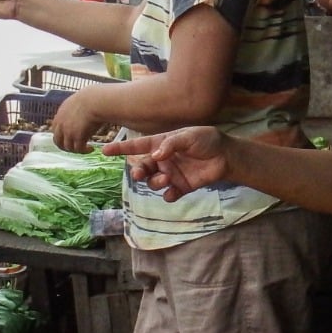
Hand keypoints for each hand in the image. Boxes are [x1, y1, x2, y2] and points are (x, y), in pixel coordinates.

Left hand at [50, 88, 103, 153]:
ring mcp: (68, 131)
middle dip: (66, 147)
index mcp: (60, 114)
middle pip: (58, 141)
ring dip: (77, 150)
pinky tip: (91, 149)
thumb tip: (82, 112)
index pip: (55, 130)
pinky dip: (84, 151)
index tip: (71, 139)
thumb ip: (75, 110)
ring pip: (68, 147)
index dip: (63, 136)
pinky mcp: (77, 137)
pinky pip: (78, 149)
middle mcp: (61, 124)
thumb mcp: (78, 102)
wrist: (96, 100)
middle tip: (76, 149)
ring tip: (87, 149)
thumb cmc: (93, 98)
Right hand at [103, 127, 228, 200]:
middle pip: (142, 168)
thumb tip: (156, 155)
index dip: (121, 148)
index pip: (138, 146)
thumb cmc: (207, 141)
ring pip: (153, 182)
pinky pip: (169, 195)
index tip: (105, 150)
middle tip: (139, 174)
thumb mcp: (189, 136)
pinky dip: (169, 196)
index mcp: (161, 144)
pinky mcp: (181, 187)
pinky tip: (174, 192)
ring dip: (155, 182)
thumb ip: (172, 144)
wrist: (226, 157)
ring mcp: (171, 174)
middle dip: (137, 172)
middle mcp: (163, 160)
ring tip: (166, 179)